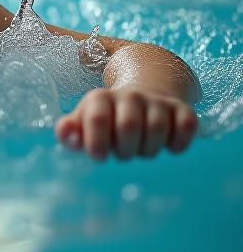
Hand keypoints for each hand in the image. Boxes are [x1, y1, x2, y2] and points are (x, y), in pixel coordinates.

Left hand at [56, 87, 197, 159]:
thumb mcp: (84, 123)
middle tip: (123, 152)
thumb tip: (65, 132)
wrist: (143, 95)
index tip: (98, 155)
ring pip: (158, 128)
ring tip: (141, 148)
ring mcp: (157, 101)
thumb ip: (69, 131)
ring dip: (149, 149)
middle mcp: (129, 96)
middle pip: (129, 126)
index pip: (98, 119)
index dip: (97, 143)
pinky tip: (168, 145)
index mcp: (100, 99)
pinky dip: (179, 143)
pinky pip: (187, 126)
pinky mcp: (182, 109)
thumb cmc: (107, 119)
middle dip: (125, 150)